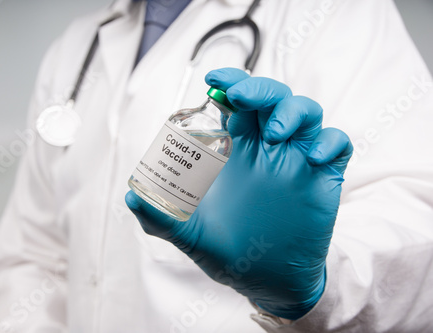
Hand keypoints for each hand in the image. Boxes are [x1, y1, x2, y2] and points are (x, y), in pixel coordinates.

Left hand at [126, 68, 352, 319]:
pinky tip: (314, 158)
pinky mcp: (324, 178)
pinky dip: (330, 142)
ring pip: (307, 113)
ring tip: (276, 135)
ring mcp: (298, 161)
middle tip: (241, 97)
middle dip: (260, 89)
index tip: (214, 79)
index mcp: (237, 152)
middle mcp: (268, 149)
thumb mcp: (191, 235)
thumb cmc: (229, 254)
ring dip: (294, 112)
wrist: (267, 282)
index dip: (230, 83)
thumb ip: (162, 217)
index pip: (237, 104)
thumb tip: (131, 197)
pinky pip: (337, 145)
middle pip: (273, 99)